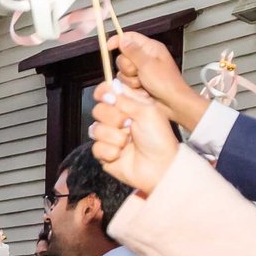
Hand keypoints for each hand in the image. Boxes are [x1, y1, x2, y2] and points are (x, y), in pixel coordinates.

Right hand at [88, 80, 182, 196]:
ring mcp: (110, 138)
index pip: (107, 93)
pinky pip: (96, 148)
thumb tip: (108, 89)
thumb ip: (125, 98)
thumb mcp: (147, 110)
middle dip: (112, 117)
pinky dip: (110, 152)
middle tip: (128, 124)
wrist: (160, 166)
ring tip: (127, 143)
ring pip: (95, 130)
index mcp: (129, 106)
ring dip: (113, 137)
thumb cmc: (159, 138)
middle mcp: (117, 120)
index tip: (105, 96)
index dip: (103, 92)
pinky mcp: (105, 154)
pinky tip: (121, 155)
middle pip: (98, 110)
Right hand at [111, 30, 209, 129]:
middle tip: (138, 72)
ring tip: (142, 83)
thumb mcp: (148, 64)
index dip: (117, 41)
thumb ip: (133, 51)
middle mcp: (145, 58)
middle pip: (123, 56)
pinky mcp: (138, 82)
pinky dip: (132, 87)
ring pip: (123, 72)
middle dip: (127, 67)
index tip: (108, 47)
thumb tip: (122, 39)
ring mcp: (141, 71)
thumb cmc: (166, 83)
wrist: (173, 103)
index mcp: (150, 48)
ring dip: (130, 80)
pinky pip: (126, 83)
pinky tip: (141, 90)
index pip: (129, 37)